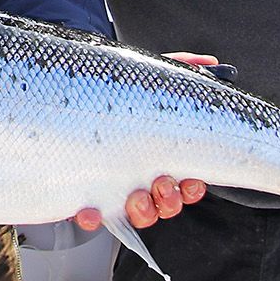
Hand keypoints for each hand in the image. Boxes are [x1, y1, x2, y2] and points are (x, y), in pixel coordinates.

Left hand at [71, 50, 214, 231]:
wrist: (67, 96)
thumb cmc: (117, 91)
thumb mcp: (148, 78)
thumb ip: (181, 69)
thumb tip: (212, 63)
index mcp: (162, 158)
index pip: (188, 183)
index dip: (193, 187)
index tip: (192, 180)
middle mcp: (143, 179)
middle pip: (167, 204)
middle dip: (170, 200)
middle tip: (162, 183)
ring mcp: (115, 189)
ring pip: (138, 214)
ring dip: (142, 211)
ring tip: (136, 197)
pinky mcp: (86, 195)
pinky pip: (91, 216)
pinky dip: (92, 217)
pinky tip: (91, 210)